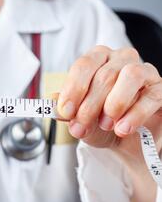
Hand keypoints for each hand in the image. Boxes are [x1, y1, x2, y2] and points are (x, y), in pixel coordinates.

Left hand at [57, 46, 160, 201]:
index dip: (73, 89)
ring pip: (130, 75)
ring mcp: (144, 72)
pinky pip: (151, 96)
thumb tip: (51, 102)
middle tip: (81, 127)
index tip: (65, 111)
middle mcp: (120, 59)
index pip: (84, 65)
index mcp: (97, 60)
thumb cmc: (100, 123)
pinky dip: (135, 114)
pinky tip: (123, 128)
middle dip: (90, 105)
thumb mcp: (78, 118)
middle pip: (104, 75)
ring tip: (106, 125)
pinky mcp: (160, 89)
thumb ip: (65, 110)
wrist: (125, 141)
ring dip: (114, 104)